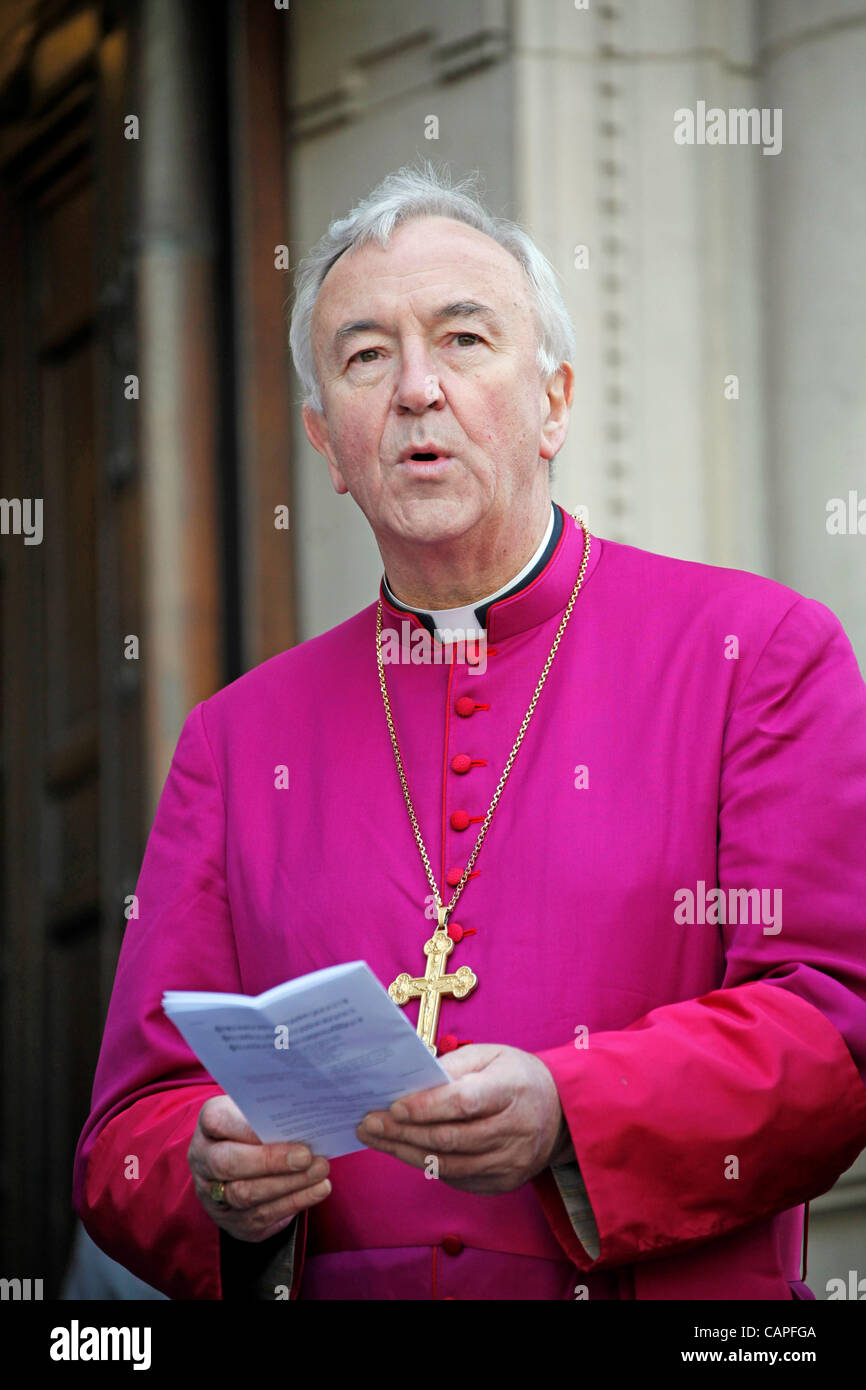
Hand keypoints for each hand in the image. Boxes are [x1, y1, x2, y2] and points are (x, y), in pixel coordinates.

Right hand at [188, 1094, 331, 1241]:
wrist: (240, 1164)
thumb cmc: (254, 1130)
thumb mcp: (253, 1113)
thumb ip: (269, 1114)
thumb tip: (302, 1115)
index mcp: (208, 1127)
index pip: (217, 1121)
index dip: (245, 1126)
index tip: (279, 1123)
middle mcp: (202, 1162)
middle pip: (227, 1164)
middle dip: (270, 1160)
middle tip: (305, 1155)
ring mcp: (213, 1196)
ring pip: (246, 1194)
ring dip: (288, 1184)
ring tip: (320, 1170)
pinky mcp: (233, 1221)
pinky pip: (262, 1216)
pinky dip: (294, 1201)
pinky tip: (318, 1189)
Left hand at [356, 1043, 573, 1193]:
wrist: (560, 1114)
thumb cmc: (517, 1077)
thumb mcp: (492, 1054)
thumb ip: (454, 1064)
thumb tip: (411, 1080)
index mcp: (512, 1090)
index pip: (466, 1102)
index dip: (428, 1106)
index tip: (394, 1106)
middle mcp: (514, 1130)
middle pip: (451, 1138)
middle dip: (404, 1132)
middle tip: (369, 1122)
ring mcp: (510, 1162)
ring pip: (449, 1165)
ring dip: (406, 1152)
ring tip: (376, 1139)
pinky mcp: (504, 1183)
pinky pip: (457, 1178)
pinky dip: (426, 1165)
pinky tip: (403, 1151)